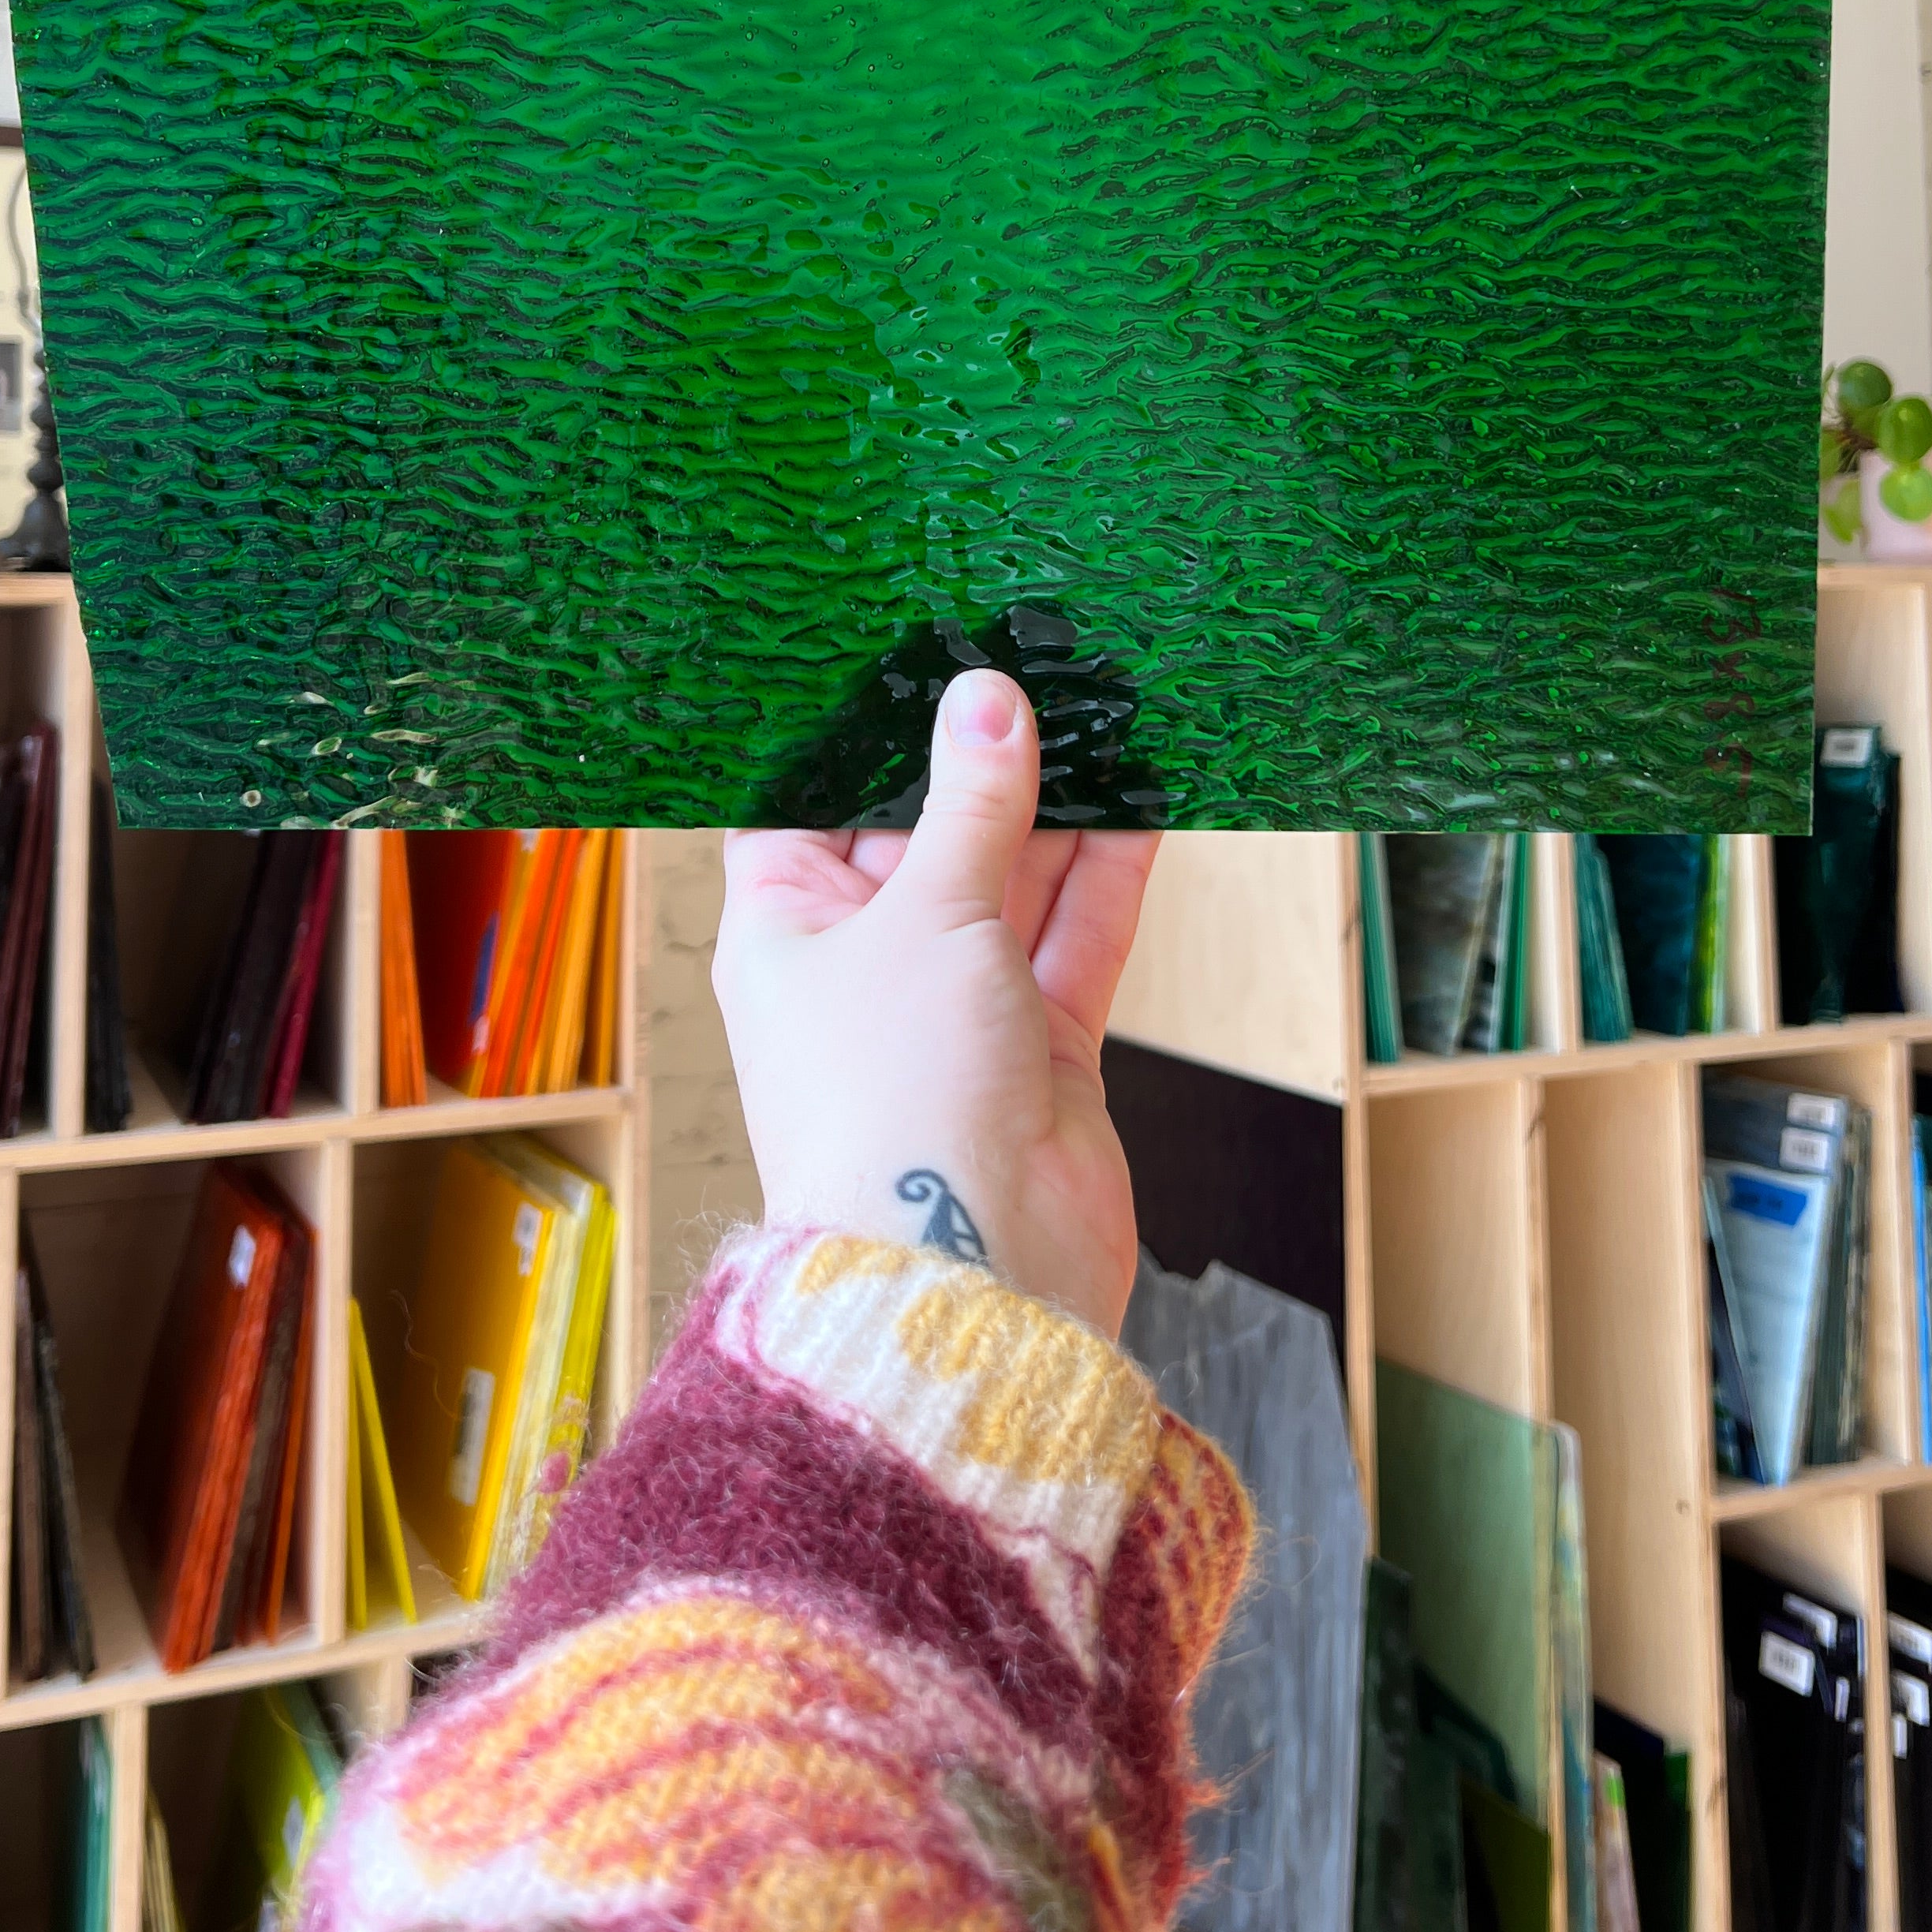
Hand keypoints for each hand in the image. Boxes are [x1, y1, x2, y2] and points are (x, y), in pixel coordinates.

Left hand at [712, 670, 1162, 1336]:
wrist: (969, 1273)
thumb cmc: (892, 1103)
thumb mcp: (926, 915)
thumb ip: (971, 807)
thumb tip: (987, 700)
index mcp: (786, 929)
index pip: (810, 806)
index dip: (858, 738)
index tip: (913, 657)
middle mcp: (867, 962)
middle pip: (924, 832)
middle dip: (981, 760)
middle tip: (1038, 661)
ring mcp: (956, 1003)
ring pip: (1013, 878)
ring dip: (1058, 807)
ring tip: (1105, 707)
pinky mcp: (1039, 1044)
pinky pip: (1075, 935)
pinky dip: (1109, 871)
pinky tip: (1144, 796)